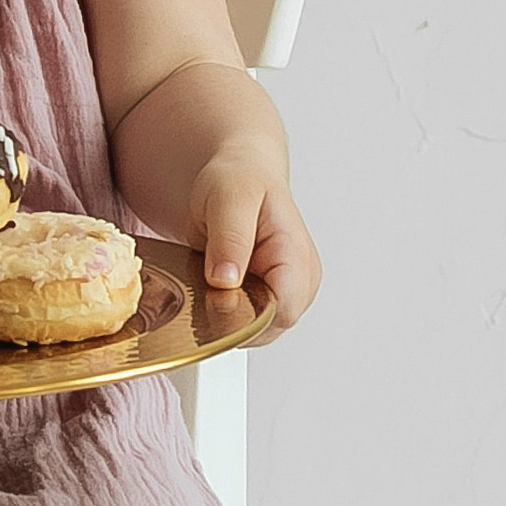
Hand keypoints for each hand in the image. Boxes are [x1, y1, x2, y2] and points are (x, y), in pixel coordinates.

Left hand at [185, 146, 321, 338]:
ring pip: (251, 330)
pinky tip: (212, 287)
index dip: (244, 314)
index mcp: (298, 259)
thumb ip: (230, 239)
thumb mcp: (231, 196)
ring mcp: (283, 294)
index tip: (215, 295)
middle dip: (230, 316)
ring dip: (224, 313)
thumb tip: (226, 281)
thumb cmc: (240, 178)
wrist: (237, 174)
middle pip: (265, 329)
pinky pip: (242, 321)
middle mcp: (298, 283)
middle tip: (206, 282)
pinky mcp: (265, 298)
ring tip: (210, 277)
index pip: (281, 313)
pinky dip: (222, 310)